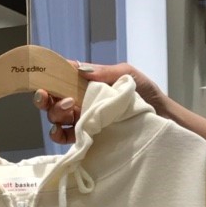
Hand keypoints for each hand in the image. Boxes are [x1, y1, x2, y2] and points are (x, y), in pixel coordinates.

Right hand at [33, 63, 168, 144]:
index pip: (62, 79)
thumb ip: (103, 72)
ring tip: (69, 109)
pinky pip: (66, 138)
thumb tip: (76, 67)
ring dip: (55, 114)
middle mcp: (82, 102)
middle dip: (46, 98)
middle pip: (53, 100)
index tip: (44, 79)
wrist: (161, 119)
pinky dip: (58, 135)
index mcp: (88, 85)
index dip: (49, 79)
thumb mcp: (126, 75)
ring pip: (56, 118)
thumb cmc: (145, 94)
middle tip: (50, 96)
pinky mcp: (87, 138)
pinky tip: (60, 131)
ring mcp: (83, 120)